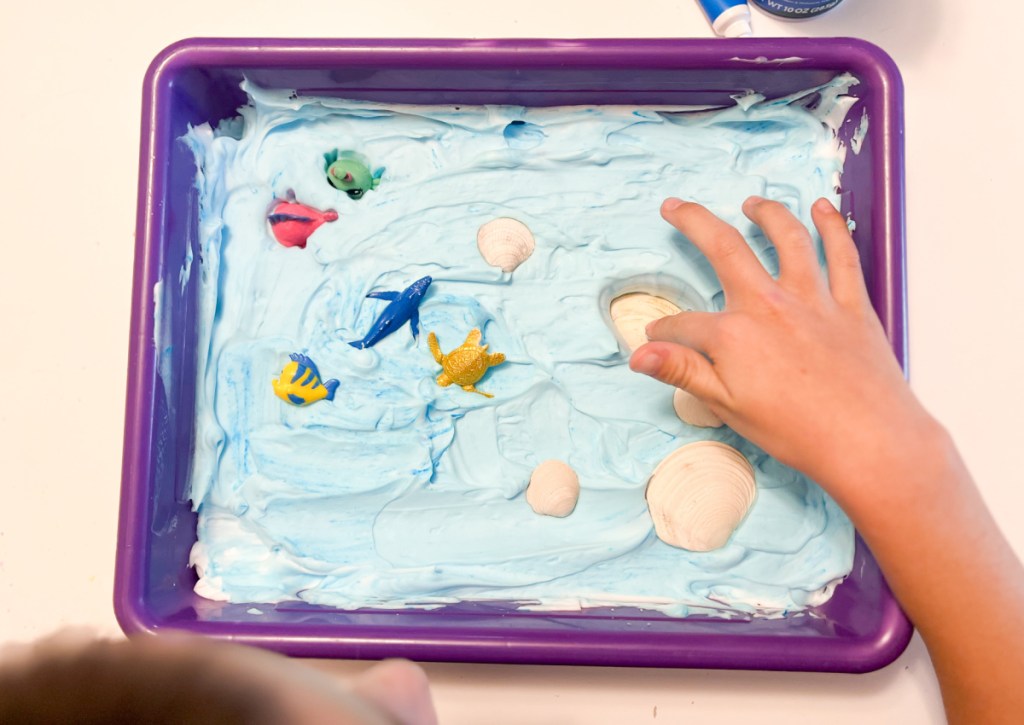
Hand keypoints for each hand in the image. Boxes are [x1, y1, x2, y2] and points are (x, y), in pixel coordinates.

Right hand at [630, 196, 936, 496]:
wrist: (869, 442)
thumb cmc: (798, 431)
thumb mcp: (726, 407)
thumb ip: (681, 371)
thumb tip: (639, 353)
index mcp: (733, 334)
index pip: (685, 324)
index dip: (665, 332)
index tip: (657, 339)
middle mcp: (769, 304)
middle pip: (724, 249)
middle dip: (694, 223)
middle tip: (675, 207)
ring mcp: (813, 299)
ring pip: (787, 238)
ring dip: (766, 213)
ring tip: (752, 202)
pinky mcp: (850, 305)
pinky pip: (841, 254)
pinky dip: (832, 227)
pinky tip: (823, 209)